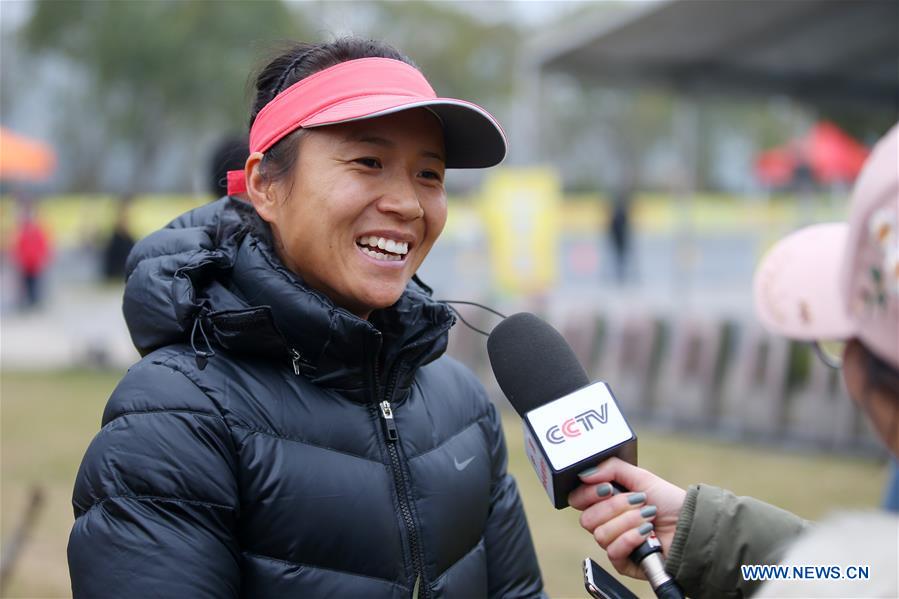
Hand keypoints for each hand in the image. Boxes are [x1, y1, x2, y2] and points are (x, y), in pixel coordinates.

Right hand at [568, 457, 686, 579]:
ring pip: (600, 535)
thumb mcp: (640, 476)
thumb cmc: (668, 501)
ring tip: (648, 517)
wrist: (690, 524)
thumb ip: (610, 468)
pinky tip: (646, 534)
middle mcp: (606, 523)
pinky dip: (630, 539)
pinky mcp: (624, 562)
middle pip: (586, 519)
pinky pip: (613, 552)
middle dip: (615, 507)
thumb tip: (584, 473)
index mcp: (605, 502)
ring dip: (627, 522)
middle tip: (637, 501)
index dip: (588, 494)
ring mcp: (614, 543)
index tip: (607, 488)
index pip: (577, 500)